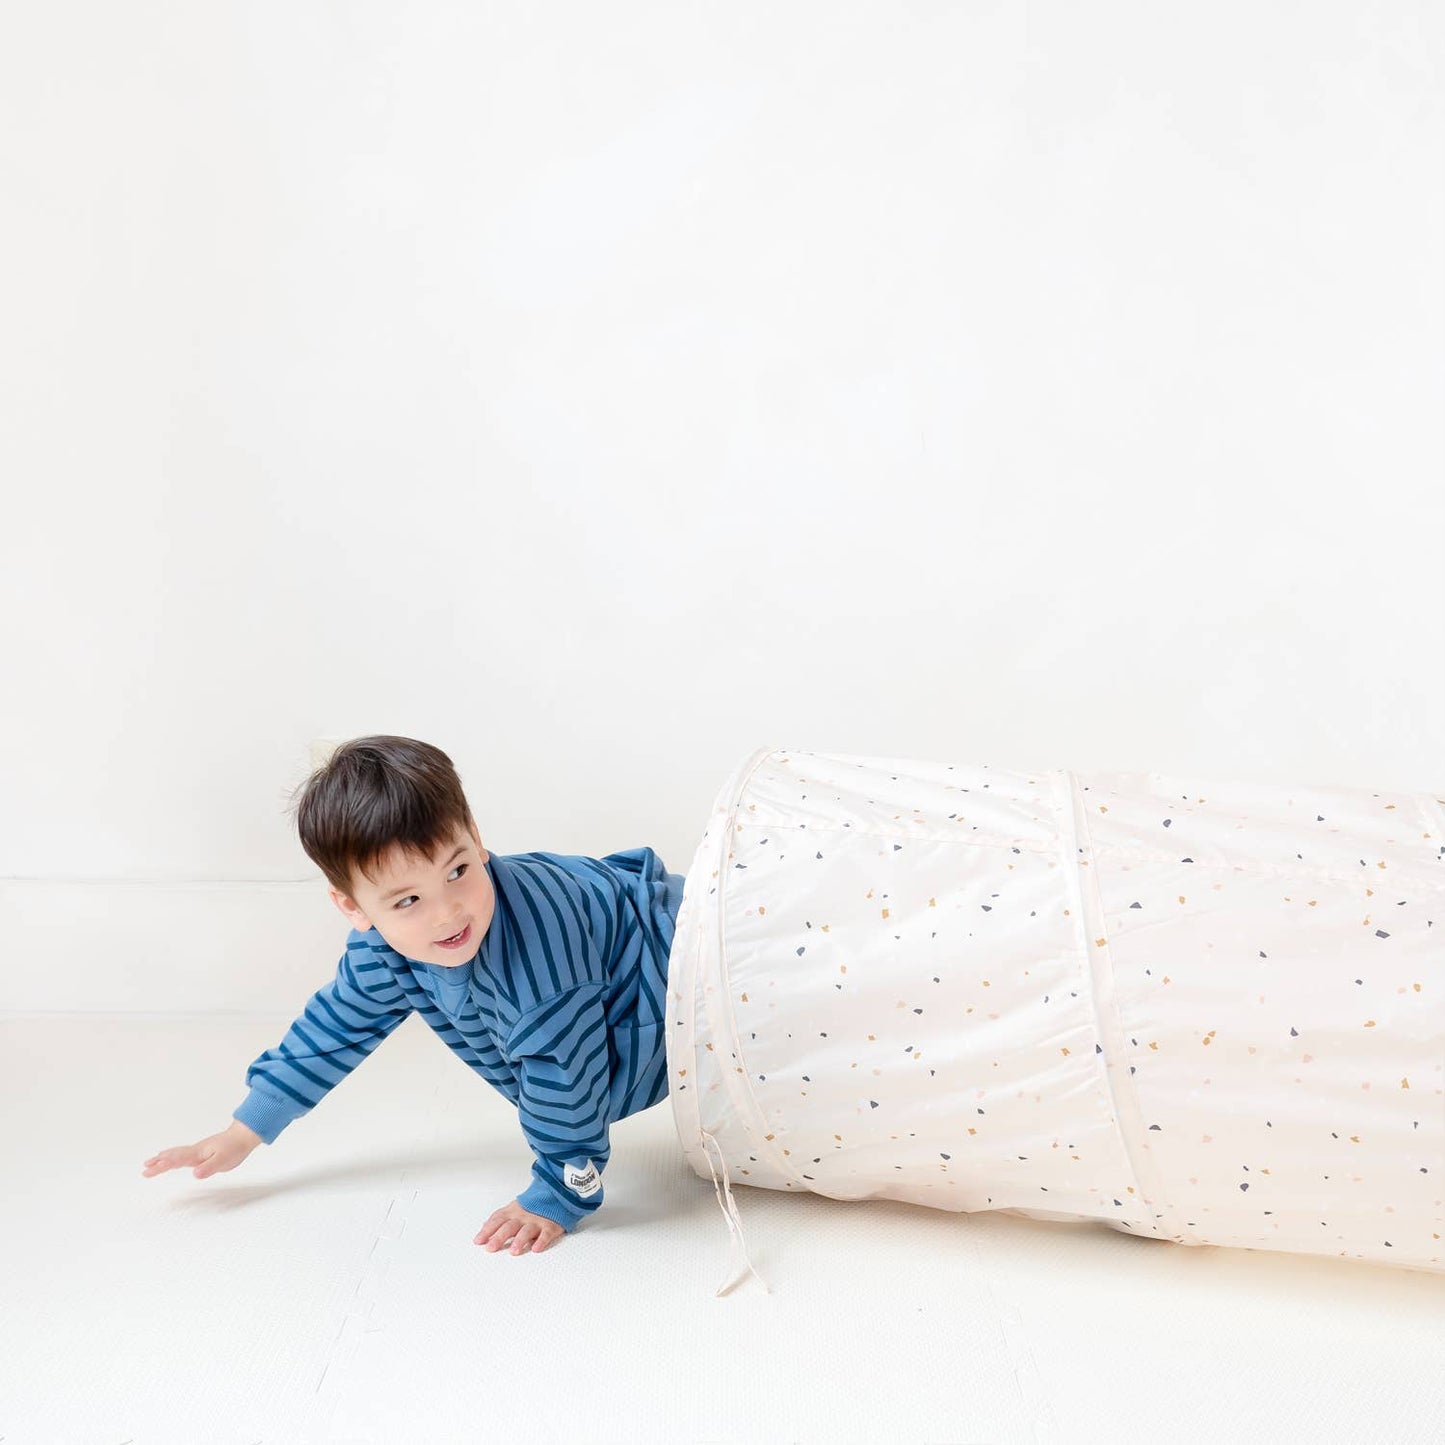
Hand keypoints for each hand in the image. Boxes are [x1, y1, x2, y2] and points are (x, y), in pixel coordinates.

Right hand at [141, 1122, 259, 1179]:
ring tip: (149, 1164)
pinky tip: (170, 1160)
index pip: (177, 1159)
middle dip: (158, 1163)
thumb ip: (209, 1167)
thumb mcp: (224, 1160)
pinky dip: (172, 1157)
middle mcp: (195, 1151)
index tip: (150, 1169)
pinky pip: (183, 1155)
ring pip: (176, 1154)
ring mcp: (198, 1151)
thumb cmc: (235, 1147)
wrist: (244, 1136)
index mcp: (198, 1153)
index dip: (164, 1165)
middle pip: (173, 1156)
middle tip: (144, 1169)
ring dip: (163, 1159)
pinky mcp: (202, 1152)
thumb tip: (194, 1174)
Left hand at [475, 1200, 564, 1254]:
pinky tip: (536, 1248)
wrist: (555, 1195)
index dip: (487, 1230)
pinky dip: (541, 1241)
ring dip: (519, 1240)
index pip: (497, 1220)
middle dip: (499, 1237)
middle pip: (510, 1226)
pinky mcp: (550, 1226)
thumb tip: (483, 1227)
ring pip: (527, 1231)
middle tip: (490, 1248)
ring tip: (513, 1251)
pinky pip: (546, 1234)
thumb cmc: (531, 1206)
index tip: (478, 1241)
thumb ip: (499, 1218)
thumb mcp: (513, 1209)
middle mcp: (523, 1217)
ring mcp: (536, 1221)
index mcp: (512, 1212)